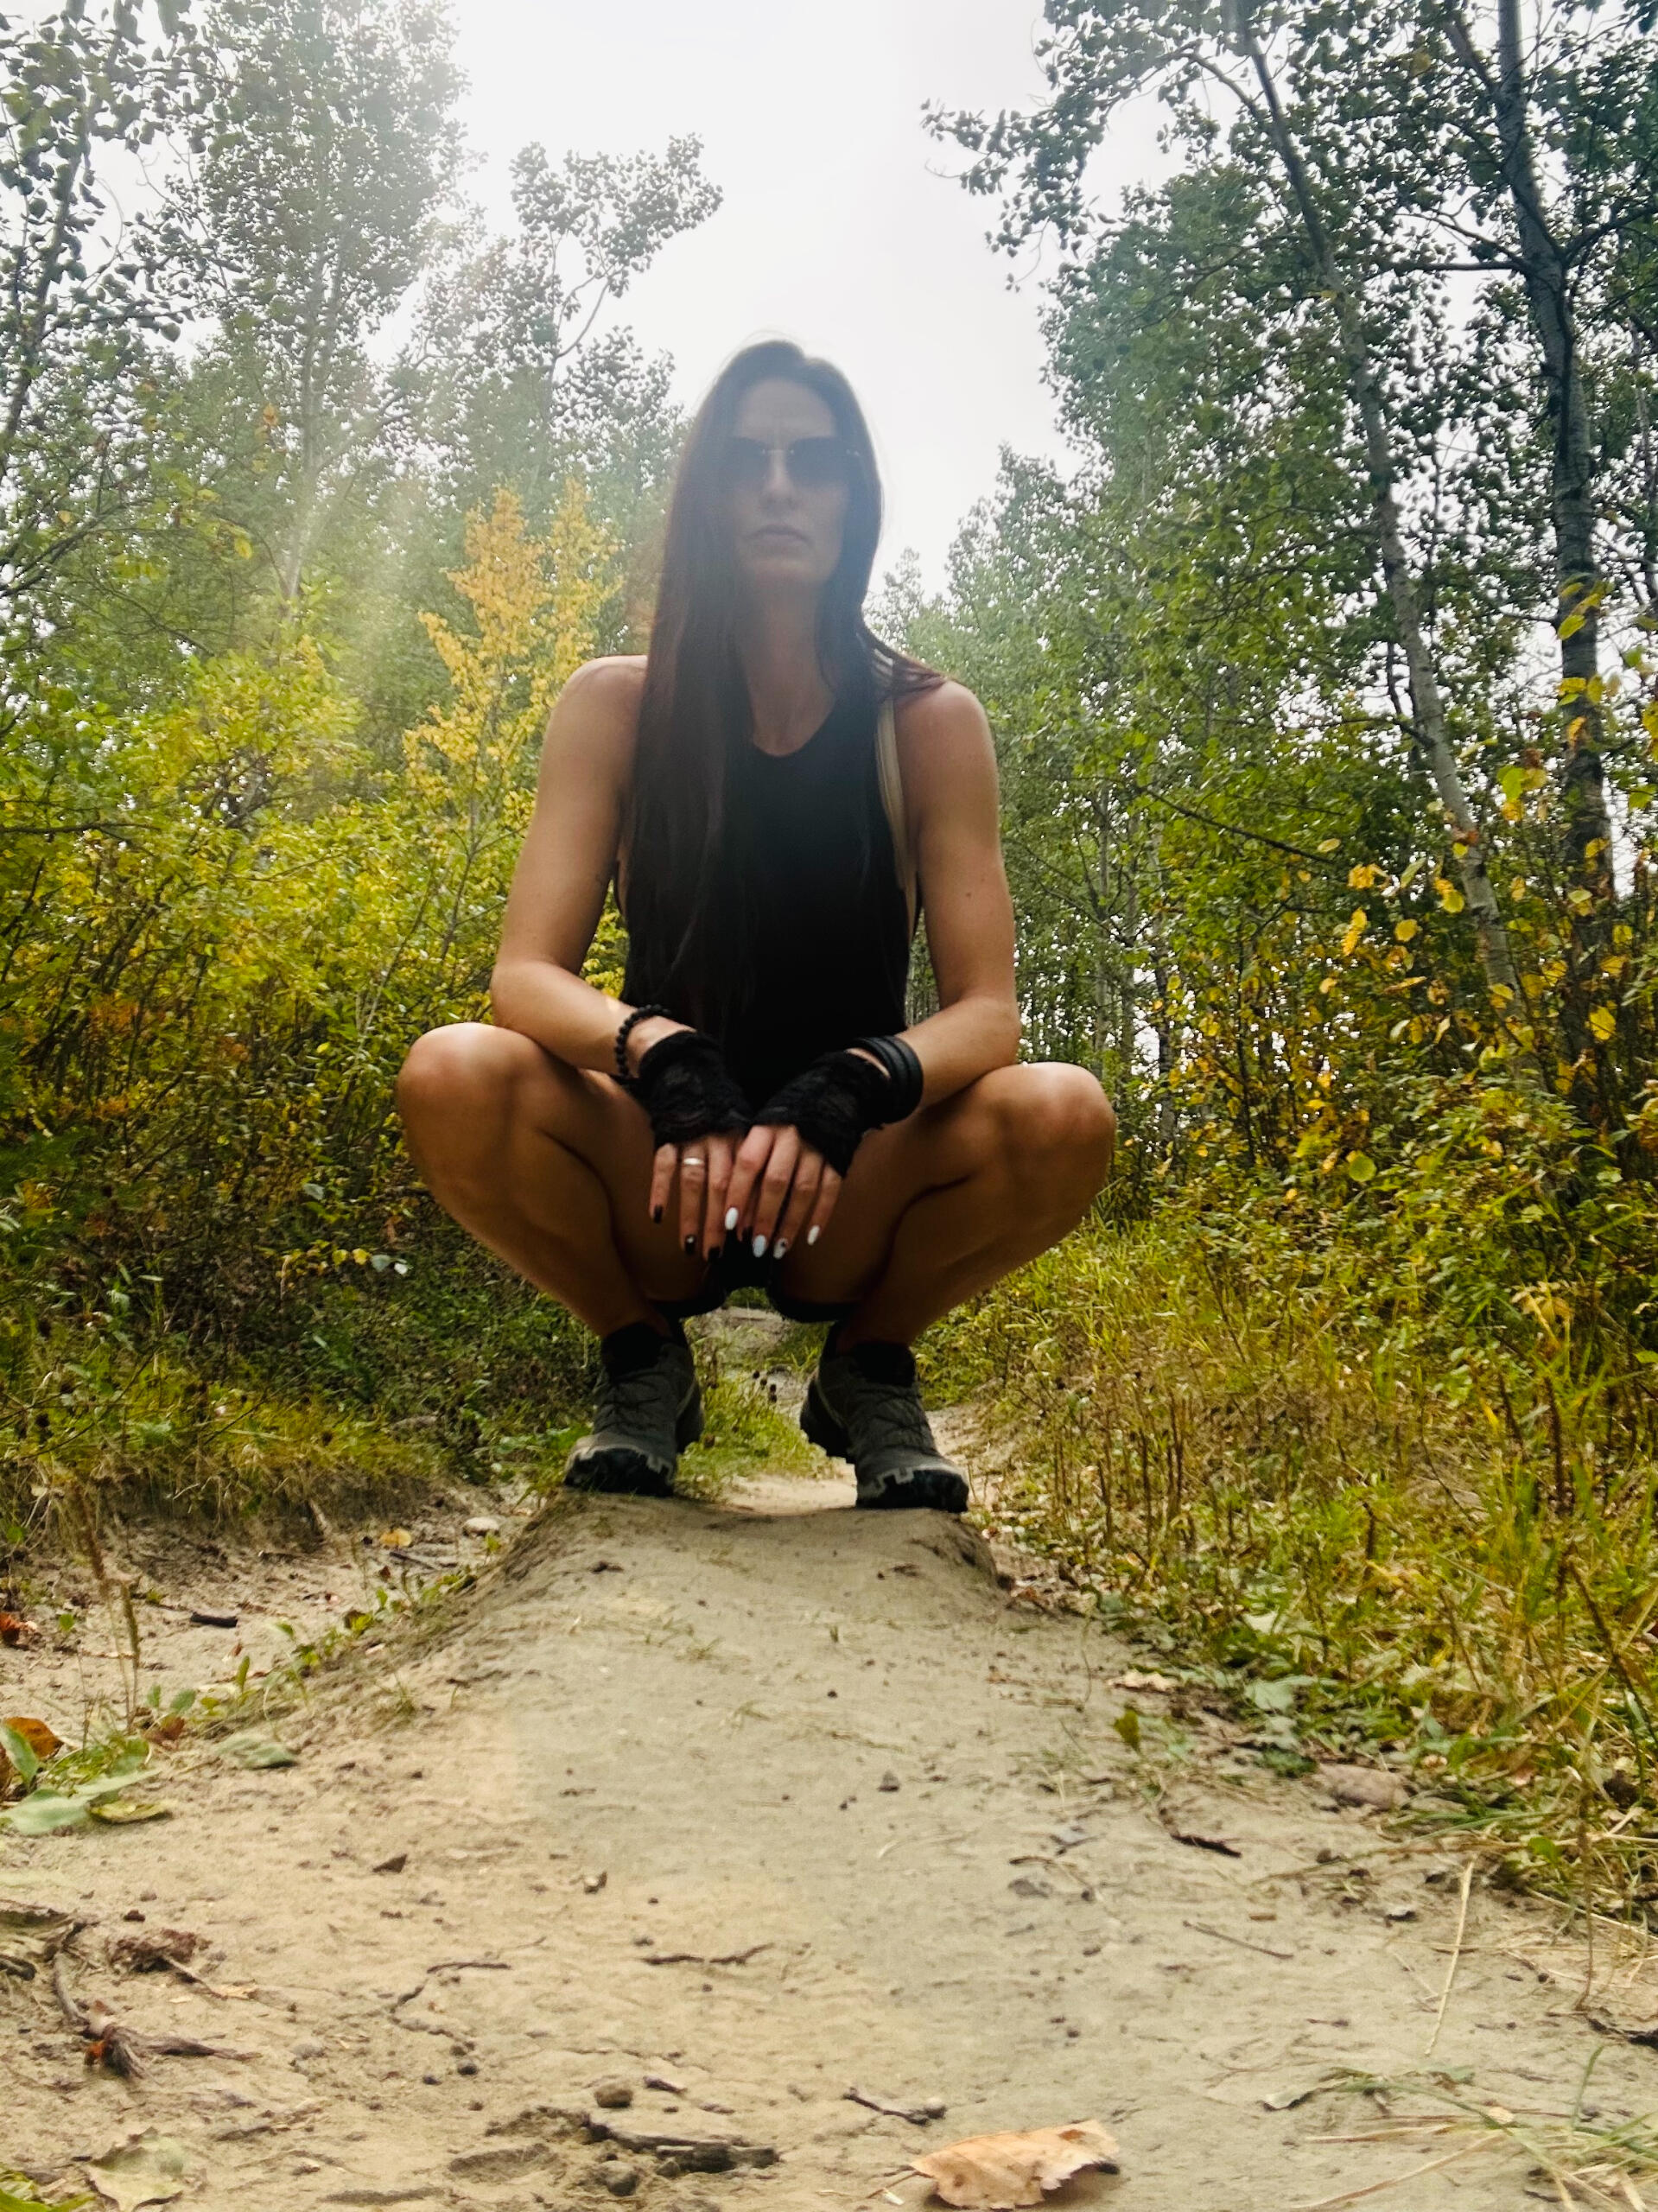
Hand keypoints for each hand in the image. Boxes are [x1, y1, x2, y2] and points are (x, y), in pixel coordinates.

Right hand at [649, 1128, 741, 1259]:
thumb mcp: (742, 1136)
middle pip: (720, 1187)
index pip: (746, 1182)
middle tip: (713, 1254)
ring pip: (692, 1181)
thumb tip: (750, 1219)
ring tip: (689, 1245)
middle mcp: (718, 1141)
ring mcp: (691, 1138)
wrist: (691, 1073)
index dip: (746, 1211)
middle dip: (717, 1222)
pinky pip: (663, 1165)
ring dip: (690, 1215)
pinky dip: (660, 1190)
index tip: (744, 1239)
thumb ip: (748, 1172)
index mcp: (740, 1142)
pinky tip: (657, 1216)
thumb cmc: (721, 1115)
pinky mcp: (667, 1135)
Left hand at [724, 1122, 842, 1258]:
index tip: (729, 1223)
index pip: (748, 1163)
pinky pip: (830, 1190)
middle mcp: (791, 1137)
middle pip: (776, 1181)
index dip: (737, 1194)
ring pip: (804, 1190)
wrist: (826, 1096)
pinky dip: (821, 1215)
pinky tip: (811, 1237)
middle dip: (764, 1216)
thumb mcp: (758, 1134)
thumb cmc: (781, 1123)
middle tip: (755, 1245)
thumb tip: (731, 1217)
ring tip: (779, 1247)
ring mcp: (817, 1148)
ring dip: (791, 1222)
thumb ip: (745, 1168)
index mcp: (766, 1129)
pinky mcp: (837, 1158)